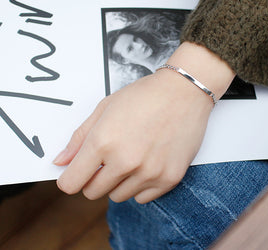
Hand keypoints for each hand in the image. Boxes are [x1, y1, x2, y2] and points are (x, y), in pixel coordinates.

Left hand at [54, 42, 234, 203]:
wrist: (184, 92)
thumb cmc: (144, 95)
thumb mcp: (105, 108)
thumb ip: (79, 138)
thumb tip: (60, 162)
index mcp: (103, 142)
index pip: (71, 183)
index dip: (70, 178)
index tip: (76, 172)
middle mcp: (125, 162)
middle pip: (92, 192)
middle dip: (94, 178)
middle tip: (108, 158)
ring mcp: (149, 173)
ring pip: (117, 196)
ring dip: (118, 181)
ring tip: (131, 157)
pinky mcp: (169, 179)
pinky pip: (142, 198)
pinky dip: (139, 185)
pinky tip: (146, 164)